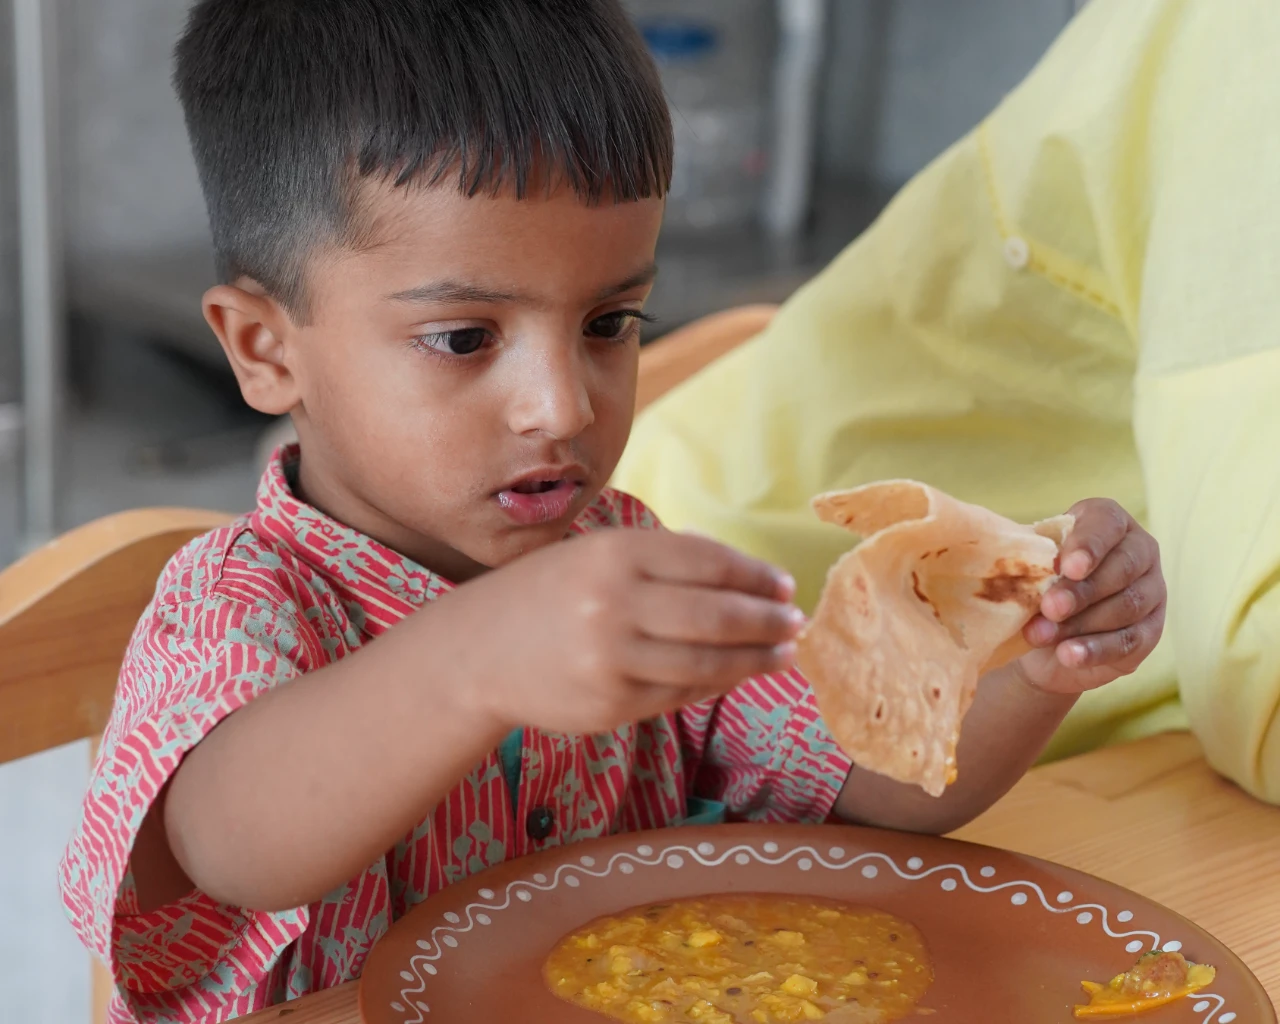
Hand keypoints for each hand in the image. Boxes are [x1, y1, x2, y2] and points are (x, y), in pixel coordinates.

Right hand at [444, 529, 802, 734]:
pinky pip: (679, 695)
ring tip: (782, 654)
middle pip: (716, 614)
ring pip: (706, 663)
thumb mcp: (596, 556)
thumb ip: (663, 561)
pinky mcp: (610, 704)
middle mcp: (614, 604)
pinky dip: (715, 685)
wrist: (478, 650)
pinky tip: (735, 675)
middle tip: (796, 623)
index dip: (754, 576)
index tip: (784, 586)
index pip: (708, 562)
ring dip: (754, 660)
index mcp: (615, 554)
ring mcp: (612, 659)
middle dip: (767, 621)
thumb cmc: (548, 594)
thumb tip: (747, 580)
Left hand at [1016, 499, 1164, 693]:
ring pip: (1127, 606)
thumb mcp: (1028, 566)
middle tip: (1050, 607)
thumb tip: (1015, 558)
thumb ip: (1029, 558)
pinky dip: (1095, 649)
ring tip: (1041, 635)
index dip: (1088, 545)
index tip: (1067, 567)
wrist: (1041, 636)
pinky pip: (1128, 641)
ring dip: (1081, 623)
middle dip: (1083, 590)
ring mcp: (1151, 591)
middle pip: (1122, 567)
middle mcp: (1138, 551)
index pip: (1106, 523)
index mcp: (1107, 522)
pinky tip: (1068, 655)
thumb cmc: (1034, 584)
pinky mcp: (1149, 631)